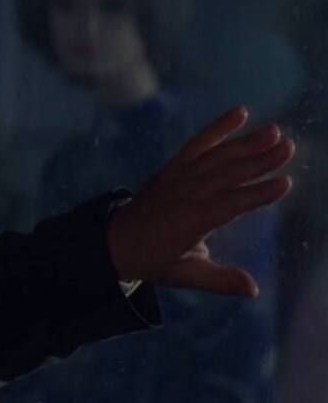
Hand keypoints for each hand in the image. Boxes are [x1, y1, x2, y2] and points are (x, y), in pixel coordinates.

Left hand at [107, 106, 293, 297]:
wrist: (114, 241)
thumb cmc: (154, 260)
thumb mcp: (185, 275)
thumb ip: (220, 280)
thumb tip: (253, 289)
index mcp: (191, 221)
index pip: (230, 205)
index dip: (257, 194)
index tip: (285, 182)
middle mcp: (185, 194)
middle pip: (227, 174)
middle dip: (259, 160)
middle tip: (289, 147)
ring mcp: (178, 177)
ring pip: (216, 156)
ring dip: (246, 142)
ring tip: (275, 132)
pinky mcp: (173, 167)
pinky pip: (197, 144)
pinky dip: (217, 128)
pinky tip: (240, 113)